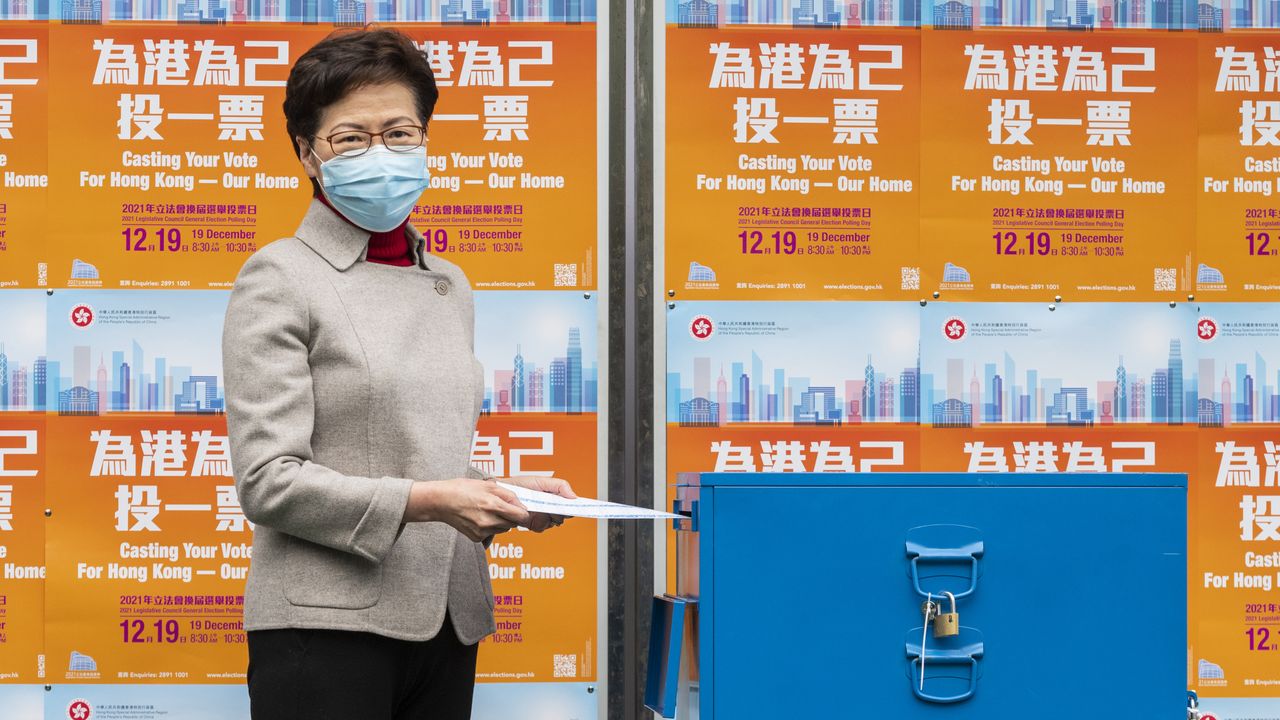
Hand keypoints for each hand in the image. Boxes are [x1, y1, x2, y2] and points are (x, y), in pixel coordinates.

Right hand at [405, 479, 530, 542]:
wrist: (442, 501)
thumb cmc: (463, 490)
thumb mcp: (489, 485)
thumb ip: (509, 495)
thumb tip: (522, 505)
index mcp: (494, 505)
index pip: (521, 516)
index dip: (522, 512)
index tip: (520, 509)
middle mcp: (489, 521)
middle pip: (513, 524)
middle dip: (510, 516)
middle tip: (498, 507)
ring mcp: (482, 531)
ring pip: (503, 529)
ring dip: (500, 522)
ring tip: (486, 511)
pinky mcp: (476, 538)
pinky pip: (491, 534)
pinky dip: (489, 527)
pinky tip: (479, 518)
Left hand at [501, 475, 574, 531]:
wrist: (503, 493)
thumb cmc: (521, 485)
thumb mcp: (542, 481)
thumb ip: (560, 486)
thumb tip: (574, 496)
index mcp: (555, 497)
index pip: (570, 505)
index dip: (575, 507)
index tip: (578, 508)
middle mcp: (550, 508)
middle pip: (564, 516)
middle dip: (559, 512)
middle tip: (551, 506)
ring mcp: (542, 517)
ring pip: (553, 523)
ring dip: (547, 517)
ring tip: (538, 509)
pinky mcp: (533, 524)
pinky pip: (541, 528)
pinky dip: (537, 522)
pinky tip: (531, 515)